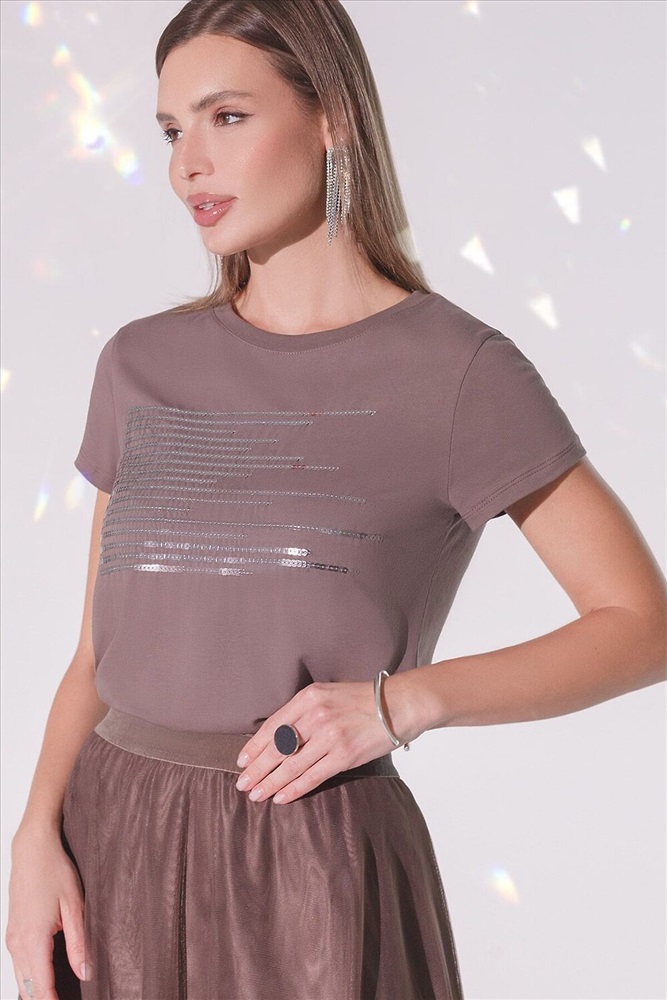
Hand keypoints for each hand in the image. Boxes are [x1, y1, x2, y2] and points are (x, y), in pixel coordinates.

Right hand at [6, 825, 90, 999]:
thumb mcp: (75, 906)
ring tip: (59, 995)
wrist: (32, 849)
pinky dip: (31, 977)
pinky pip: (19, 966)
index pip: (42, 989)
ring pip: (21, 980)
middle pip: (28, 989)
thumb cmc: (54, 871)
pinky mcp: (12, 933)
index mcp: (33, 941)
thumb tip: (86, 972)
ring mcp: (11, 939)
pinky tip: (47, 977)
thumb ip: (79, 943)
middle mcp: (17, 944)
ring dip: (37, 991)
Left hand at [234, 671, 422, 805]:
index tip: (242, 760)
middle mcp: (316, 715)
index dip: (254, 746)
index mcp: (309, 697)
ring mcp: (330, 736)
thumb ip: (304, 711)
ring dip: (270, 783)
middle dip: (257, 769)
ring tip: (256, 794)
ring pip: (291, 765)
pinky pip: (312, 776)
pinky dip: (294, 788)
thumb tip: (278, 736)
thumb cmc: (363, 700)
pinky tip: (281, 796)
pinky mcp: (344, 755)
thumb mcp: (328, 694)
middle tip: (243, 783)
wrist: (399, 704)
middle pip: (277, 748)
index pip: (273, 725)